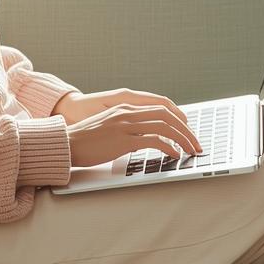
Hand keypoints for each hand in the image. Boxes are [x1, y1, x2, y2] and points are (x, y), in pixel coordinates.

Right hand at [53, 87, 203, 166]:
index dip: (179, 119)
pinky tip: (174, 155)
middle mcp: (127, 112)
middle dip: (186, 130)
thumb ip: (127, 128)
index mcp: (125, 108)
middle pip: (167, 115)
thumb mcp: (109, 127)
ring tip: (190, 151)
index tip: (188, 131)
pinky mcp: (123, 140)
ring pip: (165, 127)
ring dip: (182, 139)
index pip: (160, 108)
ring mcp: (126, 125)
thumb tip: (144, 139)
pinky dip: (169, 147)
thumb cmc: (85, 140)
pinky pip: (154, 141)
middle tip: (196, 143)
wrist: (66, 144)